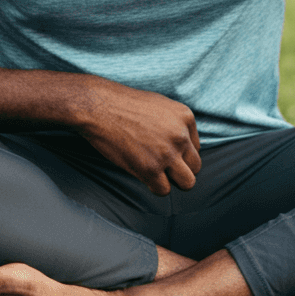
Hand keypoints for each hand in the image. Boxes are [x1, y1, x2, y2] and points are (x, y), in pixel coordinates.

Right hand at [74, 78, 200, 195]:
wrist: (99, 107)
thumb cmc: (124, 105)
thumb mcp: (160, 105)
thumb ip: (175, 124)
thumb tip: (183, 145)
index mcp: (185, 117)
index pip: (196, 148)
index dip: (181, 153)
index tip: (165, 152)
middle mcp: (180, 136)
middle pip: (196, 167)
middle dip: (181, 170)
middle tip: (164, 167)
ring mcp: (167, 153)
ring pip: (187, 183)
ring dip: (173, 182)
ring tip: (158, 175)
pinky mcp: (150, 169)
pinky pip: (164, 190)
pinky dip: (155, 187)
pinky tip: (143, 175)